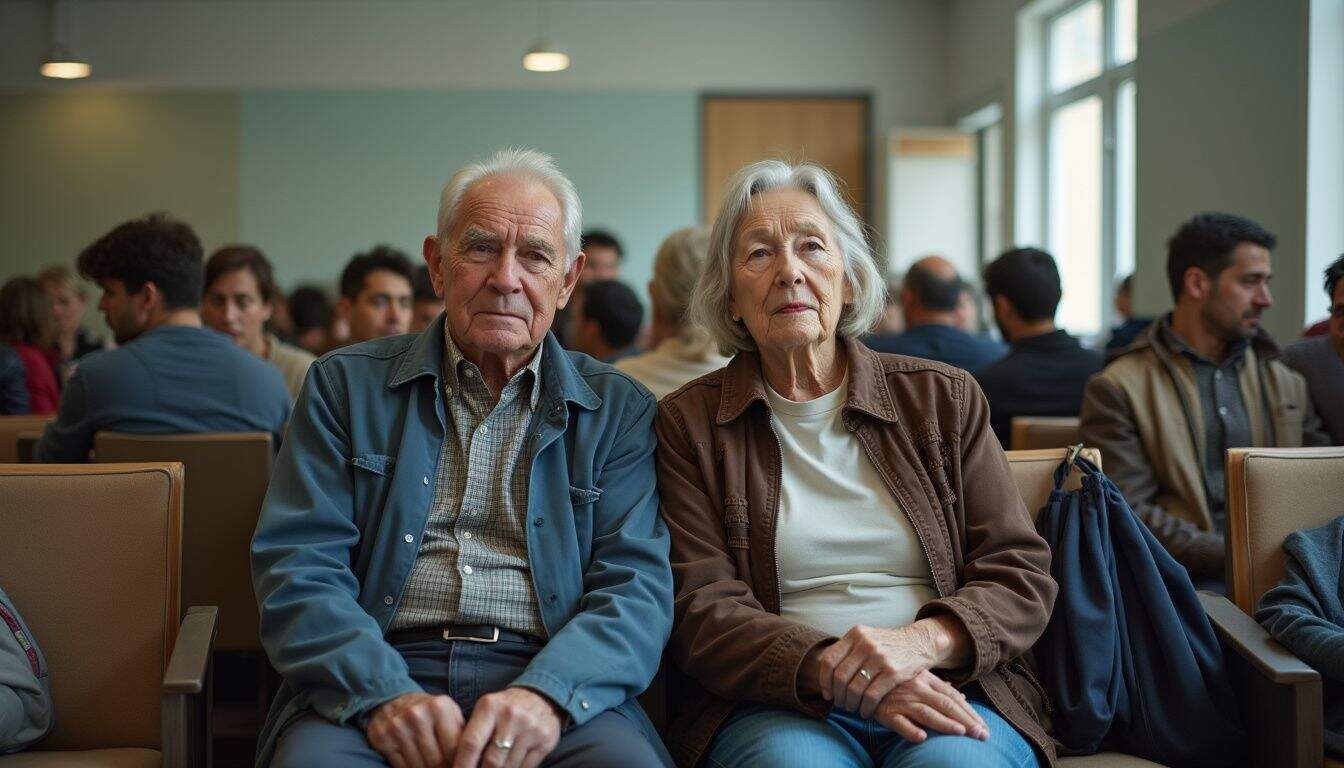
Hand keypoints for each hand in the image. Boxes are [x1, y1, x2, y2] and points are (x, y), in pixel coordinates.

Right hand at [365, 692, 465, 767]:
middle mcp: (417, 715)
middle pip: (436, 761)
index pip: (453, 749)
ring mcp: (398, 728)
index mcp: (439, 707)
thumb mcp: (449, 713)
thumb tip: (474, 758)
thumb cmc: (429, 711)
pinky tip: (418, 765)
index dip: (459, 764)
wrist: (393, 699)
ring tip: (434, 767)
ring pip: (419, 767)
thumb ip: (462, 733)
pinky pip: (402, 767)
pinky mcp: (383, 739)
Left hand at [452, 687, 562, 767]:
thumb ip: (471, 734)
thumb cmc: (503, 710)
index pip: (471, 743)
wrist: (541, 698)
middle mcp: (511, 716)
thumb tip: (458, 765)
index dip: (462, 765)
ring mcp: (530, 728)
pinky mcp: (545, 740)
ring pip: (508, 767)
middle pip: (491, 761)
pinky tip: (509, 767)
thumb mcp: (485, 711)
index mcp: (490, 707)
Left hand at [815, 622, 947, 713]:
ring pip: (855, 688)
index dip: (824, 680)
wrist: (919, 642)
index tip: (827, 693)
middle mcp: (865, 644)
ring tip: (852, 709)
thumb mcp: (866, 638)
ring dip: (851, 704)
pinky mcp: (893, 672)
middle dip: (838, 695)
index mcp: (855, 634)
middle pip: (840, 677)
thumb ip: (847, 650)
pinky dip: (865, 707)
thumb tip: (824, 673)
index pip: (829, 660)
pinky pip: (871, 696)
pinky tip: (865, 711)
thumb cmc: (888, 644)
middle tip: (841, 704)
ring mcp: (879, 657)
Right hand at [873, 670, 988, 742]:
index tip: (983, 726)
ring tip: (961, 733)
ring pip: (926, 713)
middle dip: (966, 720)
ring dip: (945, 724)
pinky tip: (922, 738)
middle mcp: (916, 688)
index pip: (952, 696)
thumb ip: (939, 686)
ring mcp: (901, 700)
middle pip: (945, 705)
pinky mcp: (885, 712)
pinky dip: (910, 730)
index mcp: (926, 678)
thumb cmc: (894, 680)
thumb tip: (962, 696)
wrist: (862, 676)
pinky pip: (899, 722)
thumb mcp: (917, 676)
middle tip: (982, 734)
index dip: (969, 711)